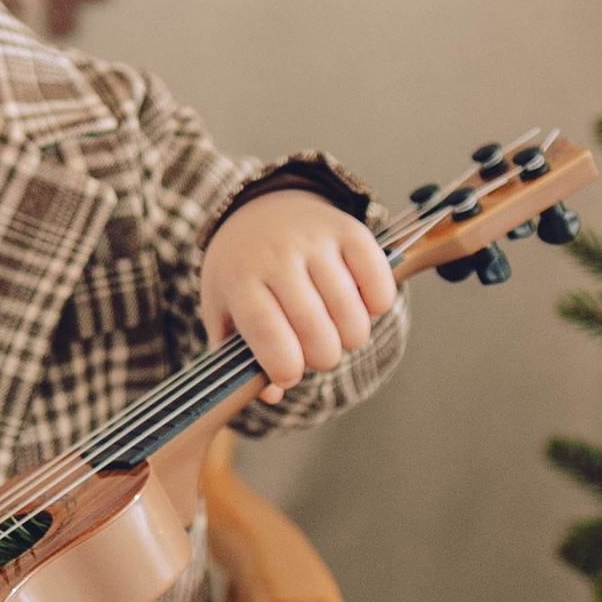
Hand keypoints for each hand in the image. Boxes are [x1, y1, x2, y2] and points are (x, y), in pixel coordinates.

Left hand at [202, 194, 397, 402]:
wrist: (262, 207)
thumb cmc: (242, 269)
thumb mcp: (223, 306)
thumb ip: (237, 354)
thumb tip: (272, 393)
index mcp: (241, 279)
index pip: (269, 334)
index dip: (286, 368)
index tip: (290, 376)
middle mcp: (278, 256)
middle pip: (314, 328)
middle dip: (322, 358)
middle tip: (318, 355)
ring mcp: (315, 241)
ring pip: (349, 311)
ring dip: (351, 337)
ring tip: (339, 334)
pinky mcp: (349, 230)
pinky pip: (377, 279)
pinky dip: (378, 305)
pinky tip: (363, 307)